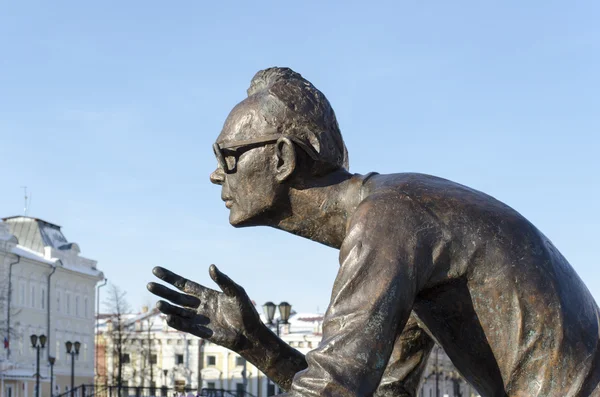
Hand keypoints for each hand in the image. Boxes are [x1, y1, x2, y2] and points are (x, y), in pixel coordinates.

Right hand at [147, 264, 262, 351]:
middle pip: (176, 297)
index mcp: (206, 294)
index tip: (156, 271)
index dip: (170, 277)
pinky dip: (176, 323)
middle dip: (163, 291)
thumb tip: (211, 267)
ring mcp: (198, 319)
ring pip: (178, 312)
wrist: (250, 333)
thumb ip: (223, 280)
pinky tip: (167, 318)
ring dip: (167, 308)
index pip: (184, 284)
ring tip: (157, 304)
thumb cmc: (245, 312)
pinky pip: (185, 326)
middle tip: (149, 285)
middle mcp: (199, 306)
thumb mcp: (236, 292)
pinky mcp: (201, 332)